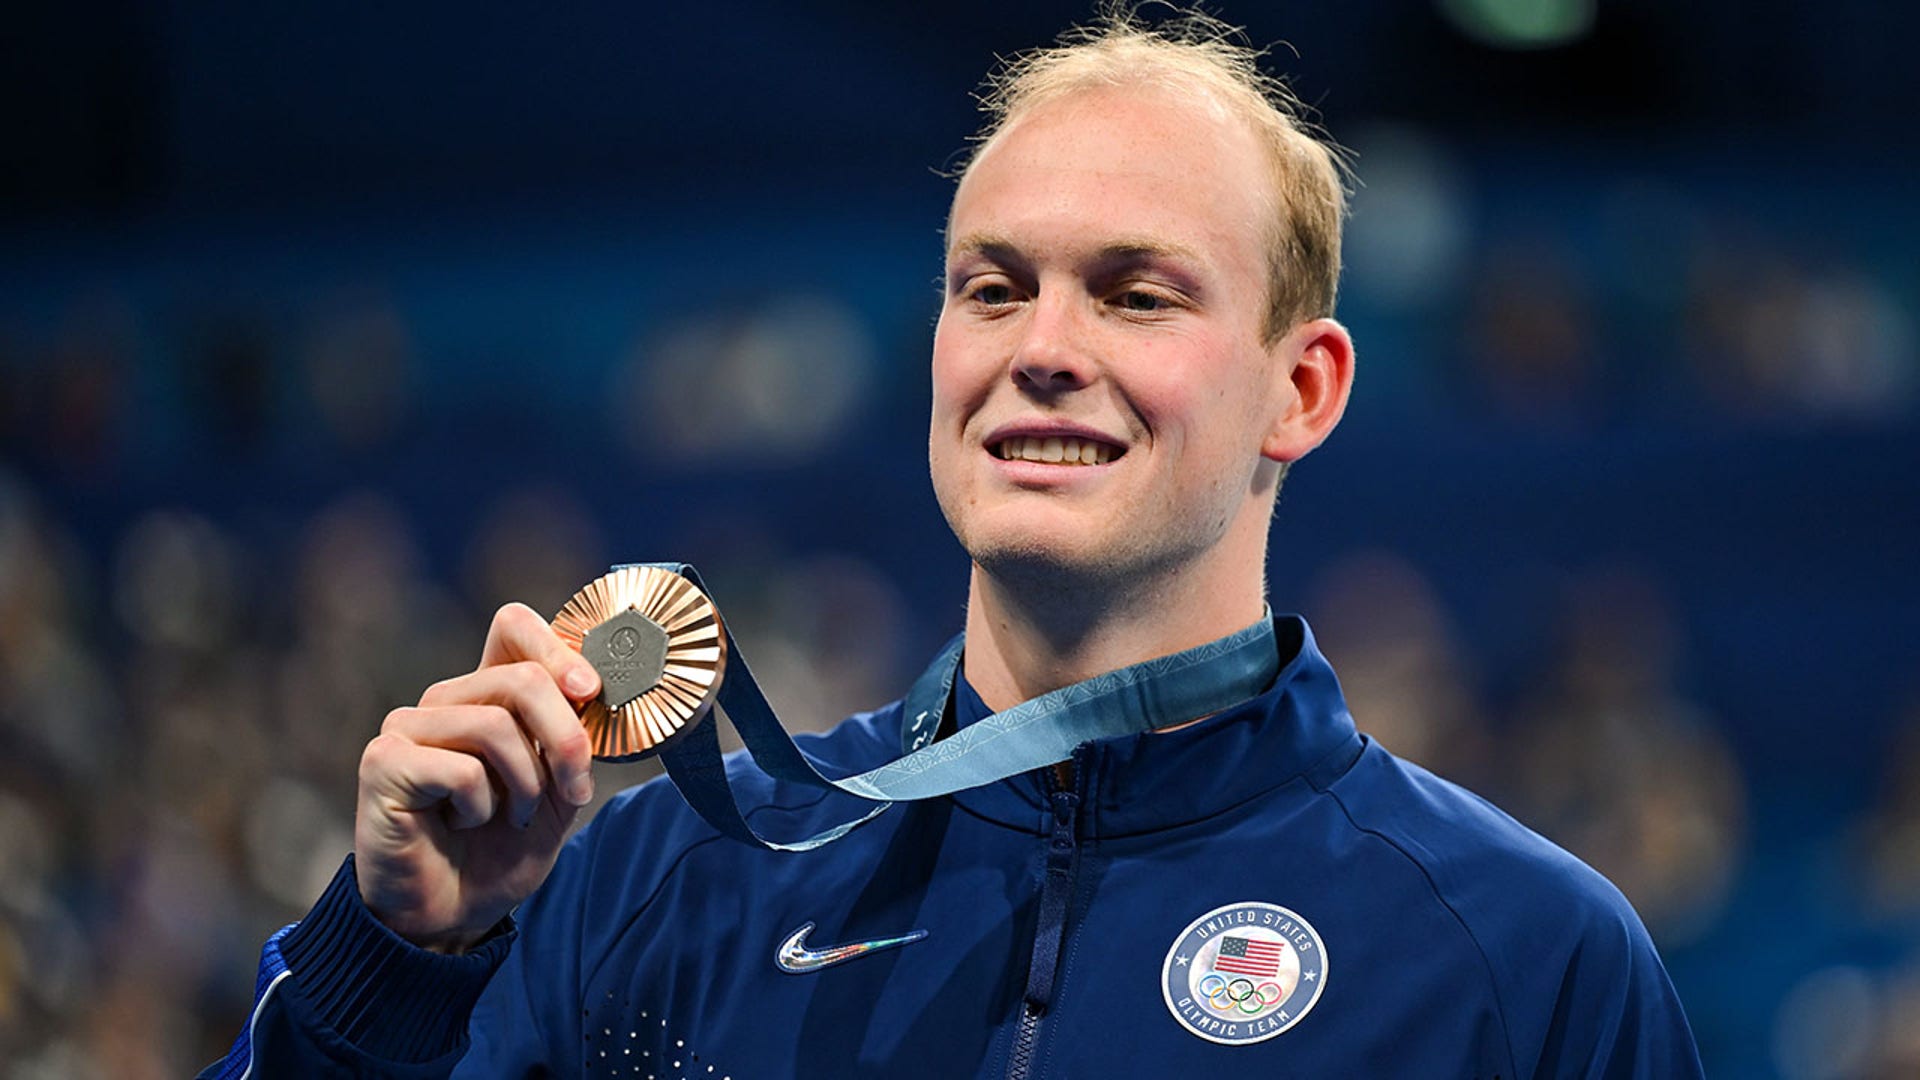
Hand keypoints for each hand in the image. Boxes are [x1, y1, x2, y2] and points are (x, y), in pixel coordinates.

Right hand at [354, 602, 600, 951]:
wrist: (451, 918)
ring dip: (524, 785)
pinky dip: (479, 807)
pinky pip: (461, 769)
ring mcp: (406, 728)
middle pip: (522, 679)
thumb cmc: (499, 854)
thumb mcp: (558, 791)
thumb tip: (594, 686)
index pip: (513, 627)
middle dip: (566, 740)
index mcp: (485, 697)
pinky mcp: (382, 763)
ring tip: (509, 818)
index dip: (558, 648)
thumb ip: (572, 738)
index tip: (591, 690)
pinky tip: (460, 825)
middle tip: (574, 790)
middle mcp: (443, 702)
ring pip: (496, 725)